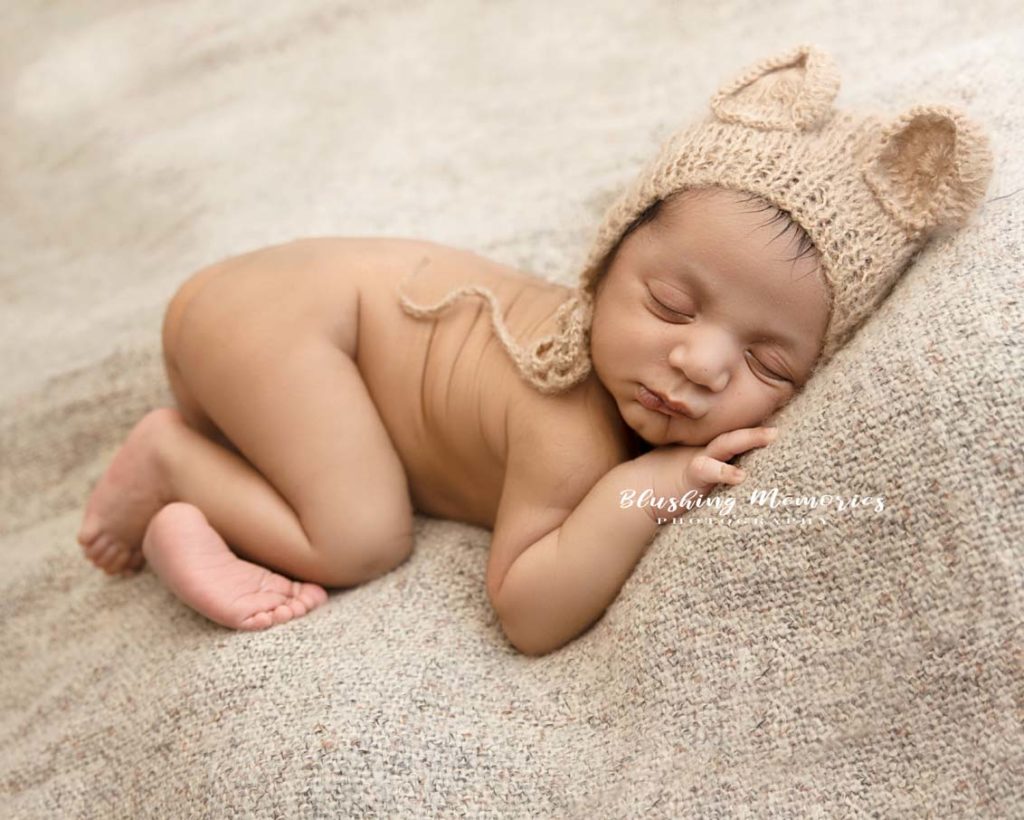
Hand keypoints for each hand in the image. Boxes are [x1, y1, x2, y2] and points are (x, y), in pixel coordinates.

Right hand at [626, 426, 778, 522]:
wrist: (638, 491)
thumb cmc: (667, 482)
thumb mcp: (696, 468)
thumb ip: (717, 462)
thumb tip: (745, 467)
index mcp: (712, 449)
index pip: (739, 435)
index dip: (760, 426)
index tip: (784, 413)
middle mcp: (707, 450)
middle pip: (738, 434)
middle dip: (762, 426)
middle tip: (786, 418)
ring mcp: (699, 460)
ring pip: (727, 445)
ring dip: (750, 439)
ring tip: (771, 436)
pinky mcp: (690, 475)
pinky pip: (709, 471)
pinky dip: (724, 473)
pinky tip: (739, 477)